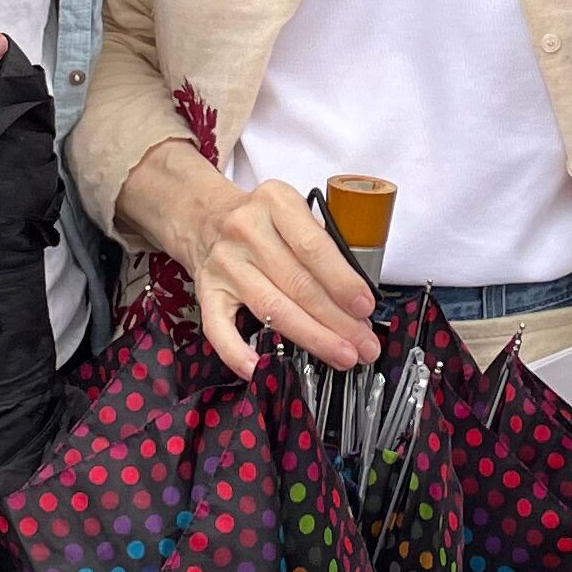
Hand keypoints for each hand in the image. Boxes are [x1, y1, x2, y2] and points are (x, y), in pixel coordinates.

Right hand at [124, 145, 375, 379]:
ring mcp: (223, 263)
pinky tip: (261, 369)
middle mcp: (246, 230)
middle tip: (364, 344)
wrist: (205, 217)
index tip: (365, 307)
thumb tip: (357, 297)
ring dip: (312, 337)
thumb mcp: (293, 212)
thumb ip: (322, 243)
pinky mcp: (205, 291)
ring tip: (342, 356)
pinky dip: (238, 354)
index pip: (313, 247)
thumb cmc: (263, 221)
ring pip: (271, 309)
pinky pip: (219, 329)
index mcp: (275, 202)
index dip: (342, 282)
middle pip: (298, 284)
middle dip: (337, 320)